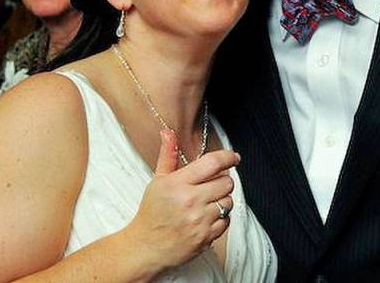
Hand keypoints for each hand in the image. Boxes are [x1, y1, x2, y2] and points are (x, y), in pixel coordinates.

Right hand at [123, 130, 238, 270]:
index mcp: (178, 184)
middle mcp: (190, 201)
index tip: (233, 157)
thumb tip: (168, 133)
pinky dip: (221, 218)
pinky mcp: (205, 237)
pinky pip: (227, 221)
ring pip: (229, 202)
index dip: (228, 157)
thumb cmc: (152, 212)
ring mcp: (199, 221)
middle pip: (226, 182)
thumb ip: (168, 155)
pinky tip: (207, 216)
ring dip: (222, 199)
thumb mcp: (158, 180)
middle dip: (223, 180)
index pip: (212, 163)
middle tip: (212, 183)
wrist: (146, 247)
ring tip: (207, 202)